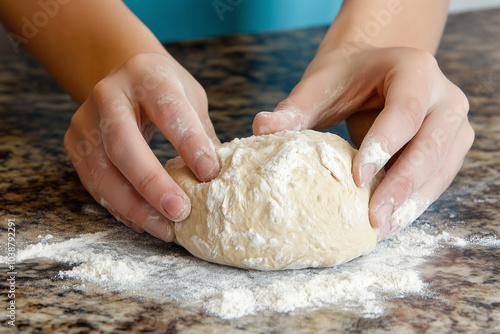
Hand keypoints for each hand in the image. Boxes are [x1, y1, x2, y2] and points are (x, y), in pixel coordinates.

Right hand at [64, 52, 219, 240]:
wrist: (124, 74)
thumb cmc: (165, 89)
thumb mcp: (191, 98)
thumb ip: (202, 133)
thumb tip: (223, 178)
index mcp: (147, 77)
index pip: (168, 110)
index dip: (189, 143)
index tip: (210, 174)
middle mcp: (110, 95)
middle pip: (124, 143)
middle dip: (153, 184)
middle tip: (181, 212)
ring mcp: (86, 120)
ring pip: (103, 171)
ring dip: (135, 207)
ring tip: (165, 229)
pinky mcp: (74, 143)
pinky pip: (94, 183)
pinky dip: (120, 208)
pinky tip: (144, 222)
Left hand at [253, 46, 473, 239]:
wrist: (374, 72)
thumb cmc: (346, 78)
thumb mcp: (320, 87)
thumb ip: (295, 109)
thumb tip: (261, 128)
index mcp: (414, 69)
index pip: (405, 111)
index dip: (384, 144)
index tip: (357, 178)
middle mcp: (444, 96)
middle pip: (431, 145)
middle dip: (402, 185)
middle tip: (373, 218)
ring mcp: (454, 122)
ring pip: (440, 169)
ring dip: (411, 203)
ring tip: (380, 230)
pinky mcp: (452, 146)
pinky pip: (438, 179)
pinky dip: (414, 202)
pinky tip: (390, 222)